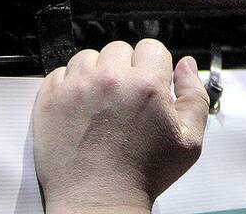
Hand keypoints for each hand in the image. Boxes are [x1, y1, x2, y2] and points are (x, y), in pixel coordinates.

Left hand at [33, 39, 209, 213]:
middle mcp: (111, 79)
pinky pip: (59, 73)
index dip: (153, 66)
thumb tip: (186, 65)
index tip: (148, 85)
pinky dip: (68, 85)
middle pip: (119, 49)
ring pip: (88, 57)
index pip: (152, 48)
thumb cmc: (143, 176)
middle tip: (124, 99)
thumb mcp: (189, 141)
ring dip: (96, 73)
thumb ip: (195, 96)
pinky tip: (79, 108)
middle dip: (125, 69)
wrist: (98, 202)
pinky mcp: (50, 99)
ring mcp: (77, 87)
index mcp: (146, 85)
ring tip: (100, 103)